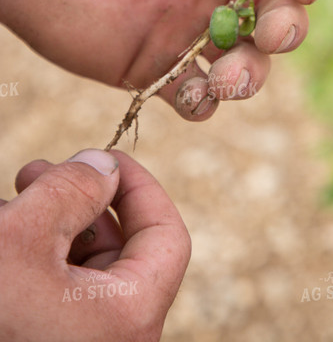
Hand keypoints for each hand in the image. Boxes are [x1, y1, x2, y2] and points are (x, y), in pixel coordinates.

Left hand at [0, 0, 331, 118]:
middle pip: (279, 15)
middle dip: (287, 28)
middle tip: (271, 32)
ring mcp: (190, 29)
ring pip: (247, 63)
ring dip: (251, 75)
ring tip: (226, 76)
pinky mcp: (158, 68)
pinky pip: (197, 97)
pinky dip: (203, 101)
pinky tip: (187, 88)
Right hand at [0, 149, 190, 341]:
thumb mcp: (23, 234)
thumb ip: (73, 188)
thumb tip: (103, 167)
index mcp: (128, 317)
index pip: (166, 236)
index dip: (139, 187)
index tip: (105, 158)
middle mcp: (112, 340)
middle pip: (120, 250)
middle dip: (81, 201)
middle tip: (36, 172)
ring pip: (81, 269)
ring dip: (50, 225)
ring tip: (11, 199)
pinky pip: (54, 294)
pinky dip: (34, 258)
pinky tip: (3, 231)